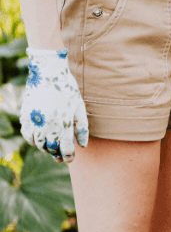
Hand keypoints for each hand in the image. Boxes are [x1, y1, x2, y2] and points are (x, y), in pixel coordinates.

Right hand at [19, 48, 88, 162]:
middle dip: (57, 155)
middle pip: (51, 149)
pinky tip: (39, 139)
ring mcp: (35, 120)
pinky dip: (33, 140)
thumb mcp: (79, 108)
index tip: (70, 159)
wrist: (48, 72)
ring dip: (45, 148)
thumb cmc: (68, 89)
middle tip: (60, 157)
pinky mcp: (25, 115)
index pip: (66, 149)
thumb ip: (82, 128)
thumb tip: (83, 146)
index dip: (68, 156)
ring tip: (51, 148)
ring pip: (38, 144)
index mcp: (63, 124)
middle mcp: (48, 125)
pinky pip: (27, 134)